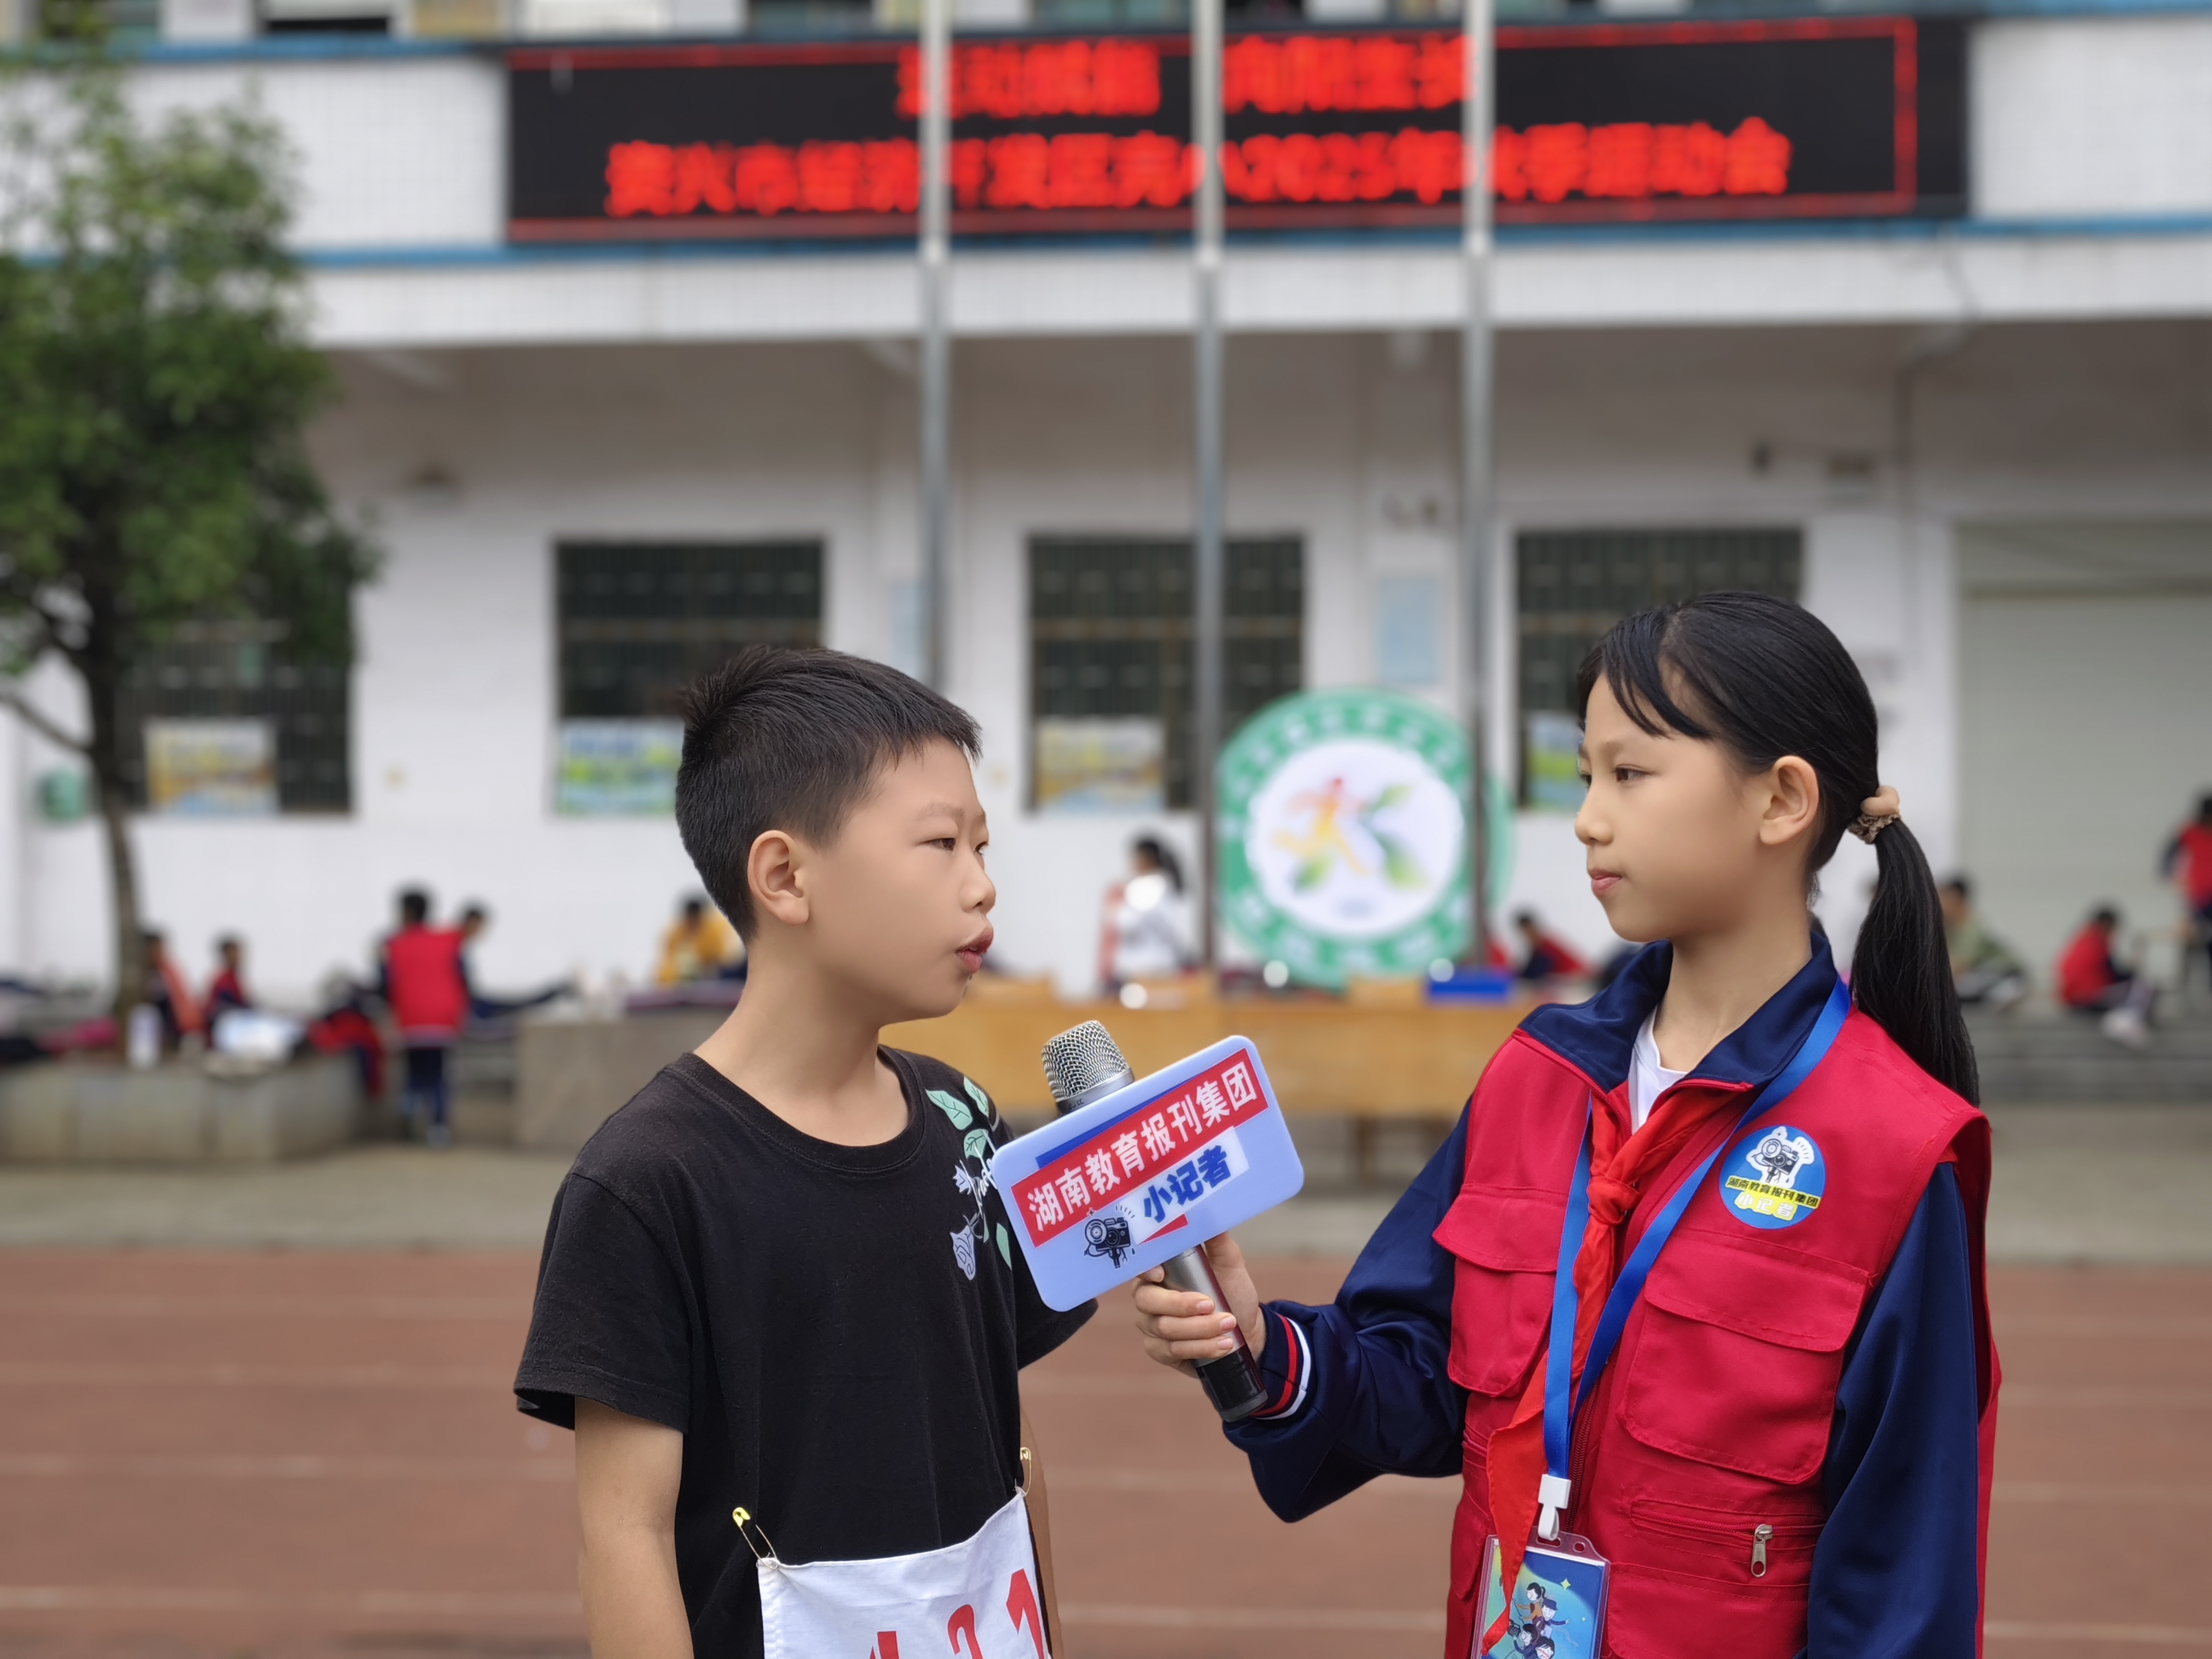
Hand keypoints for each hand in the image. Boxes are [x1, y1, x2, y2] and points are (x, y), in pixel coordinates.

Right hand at [1131, 1233, 1263, 1378]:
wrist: (1245, 1331)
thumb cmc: (1232, 1292)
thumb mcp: (1229, 1264)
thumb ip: (1217, 1240)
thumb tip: (1210, 1212)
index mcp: (1160, 1271)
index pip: (1141, 1266)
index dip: (1146, 1271)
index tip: (1161, 1274)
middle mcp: (1149, 1297)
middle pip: (1148, 1301)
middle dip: (1182, 1306)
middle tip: (1213, 1304)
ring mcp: (1151, 1326)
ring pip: (1164, 1329)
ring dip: (1200, 1329)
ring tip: (1229, 1325)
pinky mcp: (1160, 1350)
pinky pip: (1172, 1351)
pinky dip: (1201, 1348)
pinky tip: (1222, 1345)